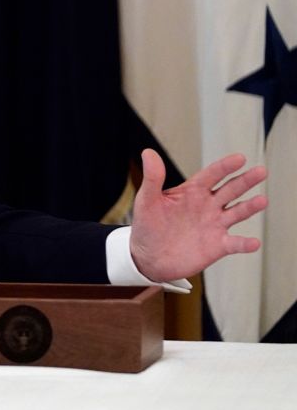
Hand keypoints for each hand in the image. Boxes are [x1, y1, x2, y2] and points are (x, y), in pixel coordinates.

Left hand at [129, 149, 267, 282]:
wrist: (149, 257)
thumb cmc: (148, 225)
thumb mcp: (147, 200)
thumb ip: (152, 177)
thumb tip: (148, 152)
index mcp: (193, 192)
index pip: (212, 175)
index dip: (225, 166)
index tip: (239, 158)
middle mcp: (208, 205)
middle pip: (230, 189)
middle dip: (245, 180)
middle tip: (261, 171)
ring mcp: (215, 225)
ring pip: (238, 212)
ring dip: (250, 207)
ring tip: (262, 201)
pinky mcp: (218, 245)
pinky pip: (235, 243)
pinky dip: (245, 243)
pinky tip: (253, 242)